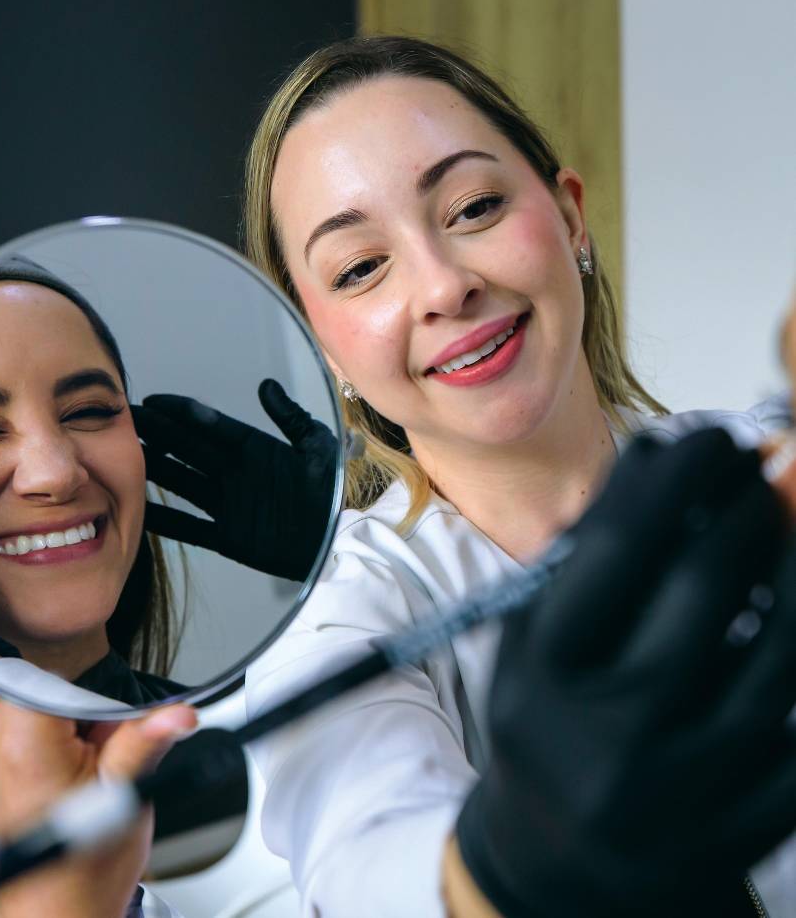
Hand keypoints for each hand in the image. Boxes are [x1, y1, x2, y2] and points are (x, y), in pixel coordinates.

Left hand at [0, 701, 195, 917]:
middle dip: (84, 713)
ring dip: (68, 726)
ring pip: (39, 701)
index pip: (61, 674)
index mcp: (22, 743)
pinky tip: (61, 777)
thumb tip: (177, 714)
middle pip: (50, 686)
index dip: (93, 693)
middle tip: (99, 756)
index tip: (109, 722)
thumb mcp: (126, 798)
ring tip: (80, 773)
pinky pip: (23, 721)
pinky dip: (49, 739)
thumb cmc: (81, 875)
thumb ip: (146, 741)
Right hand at [132, 379, 336, 580]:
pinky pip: (190, 526)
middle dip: (157, 433)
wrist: (335, 545)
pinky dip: (165, 519)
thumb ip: (292, 418)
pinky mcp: (227, 536)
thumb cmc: (329, 494)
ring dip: (154, 468)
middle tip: (123, 420)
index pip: (210, 425)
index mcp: (254, 448)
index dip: (182, 412)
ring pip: (182, 481)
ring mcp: (228, 503)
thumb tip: (266, 385)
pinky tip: (139, 510)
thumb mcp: (317, 448)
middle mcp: (234, 472)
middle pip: (188, 448)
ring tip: (122, 455)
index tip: (153, 401)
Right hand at [455, 428, 795, 916]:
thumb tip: (660, 471)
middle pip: (702, 584)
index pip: (613, 549)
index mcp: (543, 676)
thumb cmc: (543, 729)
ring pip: (778, 647)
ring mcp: (689, 785)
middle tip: (754, 468)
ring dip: (789, 561)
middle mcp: (612, 731)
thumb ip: (582, 566)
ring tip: (779, 523)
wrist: (555, 863)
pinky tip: (788, 601)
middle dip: (741, 505)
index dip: (667, 479)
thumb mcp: (532, 646)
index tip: (702, 438)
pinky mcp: (749, 821)